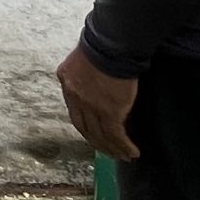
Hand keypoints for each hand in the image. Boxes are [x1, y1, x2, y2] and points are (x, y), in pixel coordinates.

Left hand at [55, 45, 139, 160]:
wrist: (112, 44)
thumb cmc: (103, 42)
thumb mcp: (84, 56)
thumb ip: (85, 70)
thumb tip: (96, 77)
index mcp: (67, 79)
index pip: (73, 108)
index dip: (84, 122)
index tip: (93, 132)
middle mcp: (74, 95)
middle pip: (84, 126)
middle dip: (96, 141)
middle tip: (108, 151)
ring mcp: (91, 106)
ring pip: (100, 134)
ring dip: (112, 148)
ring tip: (123, 156)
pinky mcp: (109, 112)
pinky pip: (116, 135)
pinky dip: (124, 146)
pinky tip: (132, 152)